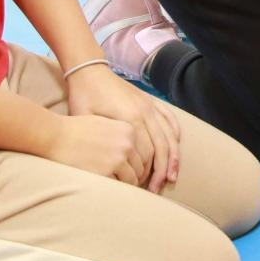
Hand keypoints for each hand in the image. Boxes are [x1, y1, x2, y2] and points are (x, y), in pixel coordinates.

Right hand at [40, 111, 143, 183]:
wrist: (54, 135)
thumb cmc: (75, 130)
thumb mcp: (105, 123)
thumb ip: (121, 136)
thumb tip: (132, 155)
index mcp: (129, 130)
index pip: (144, 153)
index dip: (137, 164)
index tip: (130, 171)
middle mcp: (128, 143)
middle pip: (141, 167)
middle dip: (134, 176)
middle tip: (124, 183)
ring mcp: (119, 158)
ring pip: (133, 179)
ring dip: (125, 185)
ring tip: (116, 188)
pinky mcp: (107, 171)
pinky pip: (119, 186)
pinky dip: (114, 188)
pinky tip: (106, 187)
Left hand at [66, 65, 181, 191]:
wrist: (89, 71)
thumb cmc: (84, 97)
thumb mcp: (86, 120)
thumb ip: (102, 141)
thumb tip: (113, 166)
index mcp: (131, 118)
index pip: (147, 152)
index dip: (148, 172)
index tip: (144, 188)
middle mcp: (146, 112)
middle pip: (162, 147)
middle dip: (163, 170)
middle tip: (158, 189)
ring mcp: (150, 105)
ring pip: (170, 135)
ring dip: (173, 157)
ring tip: (172, 175)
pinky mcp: (151, 101)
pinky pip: (170, 119)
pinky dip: (175, 135)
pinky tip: (175, 147)